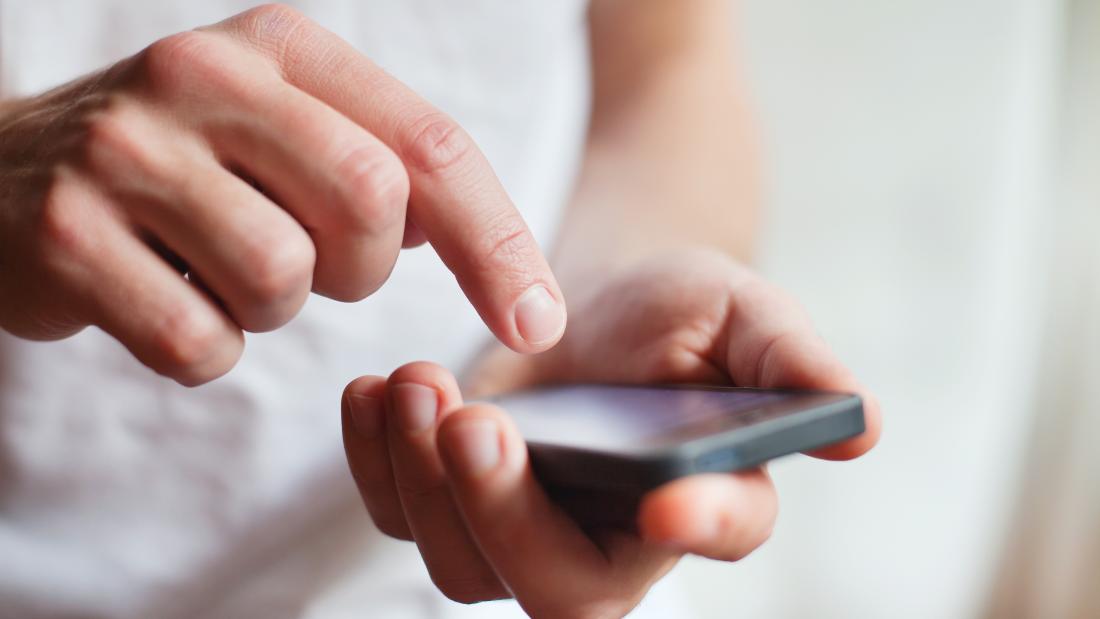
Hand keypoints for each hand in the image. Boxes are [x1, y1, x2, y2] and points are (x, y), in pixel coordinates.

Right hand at [0, 4, 564, 384]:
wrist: (5, 172)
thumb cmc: (185, 164)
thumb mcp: (285, 130)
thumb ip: (383, 166)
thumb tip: (482, 247)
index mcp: (279, 47)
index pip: (429, 144)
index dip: (498, 241)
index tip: (539, 322)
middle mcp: (200, 75)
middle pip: (369, 205)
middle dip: (361, 270)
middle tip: (311, 265)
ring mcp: (124, 151)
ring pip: (281, 280)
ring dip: (272, 309)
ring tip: (219, 271)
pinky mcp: (63, 234)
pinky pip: (197, 340)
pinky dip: (204, 347)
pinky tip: (165, 299)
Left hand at [341, 249, 880, 616]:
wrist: (596, 303)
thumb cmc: (678, 309)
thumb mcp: (738, 311)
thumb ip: (789, 359)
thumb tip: (862, 425)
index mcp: (709, 492)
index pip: (721, 532)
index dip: (703, 526)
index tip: (666, 500)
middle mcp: (618, 538)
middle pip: (560, 587)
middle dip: (503, 512)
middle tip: (468, 415)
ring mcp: (529, 529)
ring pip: (465, 566)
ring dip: (423, 482)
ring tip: (413, 382)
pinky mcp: (460, 501)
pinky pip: (403, 517)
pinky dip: (376, 462)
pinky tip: (374, 392)